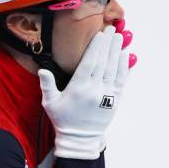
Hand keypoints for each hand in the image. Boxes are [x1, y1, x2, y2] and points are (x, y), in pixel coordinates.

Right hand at [38, 25, 129, 159]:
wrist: (80, 139)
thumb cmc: (63, 119)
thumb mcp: (50, 103)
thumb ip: (47, 85)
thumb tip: (42, 70)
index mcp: (79, 88)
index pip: (89, 63)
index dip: (96, 47)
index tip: (100, 34)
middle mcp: (95, 89)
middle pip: (103, 62)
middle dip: (108, 44)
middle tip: (112, 29)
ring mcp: (107, 94)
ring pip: (114, 69)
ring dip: (117, 51)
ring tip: (120, 37)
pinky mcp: (115, 99)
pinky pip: (121, 80)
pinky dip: (124, 67)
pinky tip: (125, 55)